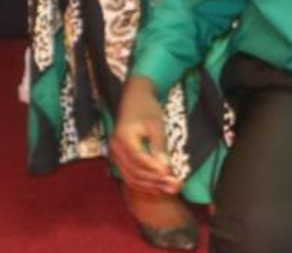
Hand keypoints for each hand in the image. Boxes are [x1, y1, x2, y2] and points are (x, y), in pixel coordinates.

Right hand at [110, 78, 180, 195]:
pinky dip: (144, 184)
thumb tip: (165, 166)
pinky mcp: (119, 160)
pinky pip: (129, 176)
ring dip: (151, 186)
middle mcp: (115, 149)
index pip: (138, 158)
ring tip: (170, 189)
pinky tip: (158, 188)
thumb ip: (159, 145)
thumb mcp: (157, 124)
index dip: (153, 168)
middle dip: (155, 181)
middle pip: (134, 171)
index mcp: (123, 137)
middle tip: (176, 186)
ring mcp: (115, 156)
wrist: (134, 101)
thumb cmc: (147, 110)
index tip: (170, 175)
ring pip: (131, 177)